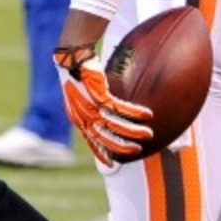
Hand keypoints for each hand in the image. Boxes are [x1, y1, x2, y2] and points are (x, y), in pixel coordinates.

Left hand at [54, 44, 152, 166]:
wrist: (72, 56)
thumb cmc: (78, 73)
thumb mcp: (82, 95)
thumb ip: (92, 108)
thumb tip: (106, 115)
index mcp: (77, 117)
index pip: (90, 140)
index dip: (100, 152)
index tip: (112, 164)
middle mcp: (82, 114)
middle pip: (104, 137)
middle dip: (121, 146)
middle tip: (137, 150)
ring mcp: (90, 104)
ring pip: (114, 124)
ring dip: (133, 131)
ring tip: (148, 134)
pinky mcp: (98, 93)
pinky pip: (119, 108)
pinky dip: (134, 112)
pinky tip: (147, 114)